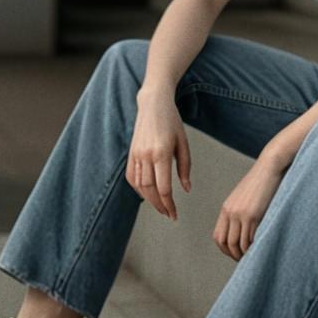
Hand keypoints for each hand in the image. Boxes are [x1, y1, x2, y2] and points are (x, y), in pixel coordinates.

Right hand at [127, 90, 191, 220]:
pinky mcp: (131, 153)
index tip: (174, 214)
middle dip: (159, 205)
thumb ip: (184, 167)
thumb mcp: (183, 143)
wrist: (153, 104)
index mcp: (162, 152)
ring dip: (149, 200)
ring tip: (160, 206)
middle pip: (150, 189)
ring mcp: (136, 154)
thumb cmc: (172, 122)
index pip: (163, 187)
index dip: (169, 204)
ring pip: (139, 186)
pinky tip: (147, 193)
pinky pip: (131, 177)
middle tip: (168, 214)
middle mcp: (146, 155)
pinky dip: (138, 189)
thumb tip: (186, 189)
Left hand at [213, 158, 284, 260]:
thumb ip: (241, 212)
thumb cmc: (262, 182)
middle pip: (225, 243)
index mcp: (226, 208)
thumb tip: (244, 230)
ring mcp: (240, 214)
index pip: (218, 236)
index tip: (235, 254)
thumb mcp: (245, 197)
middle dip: (233, 255)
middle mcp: (230, 212)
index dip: (225, 249)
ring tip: (252, 257)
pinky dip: (253, 247)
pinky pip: (249, 238)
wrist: (269, 166)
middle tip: (244, 261)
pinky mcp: (252, 214)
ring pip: (237, 244)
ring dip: (243, 254)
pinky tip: (259, 248)